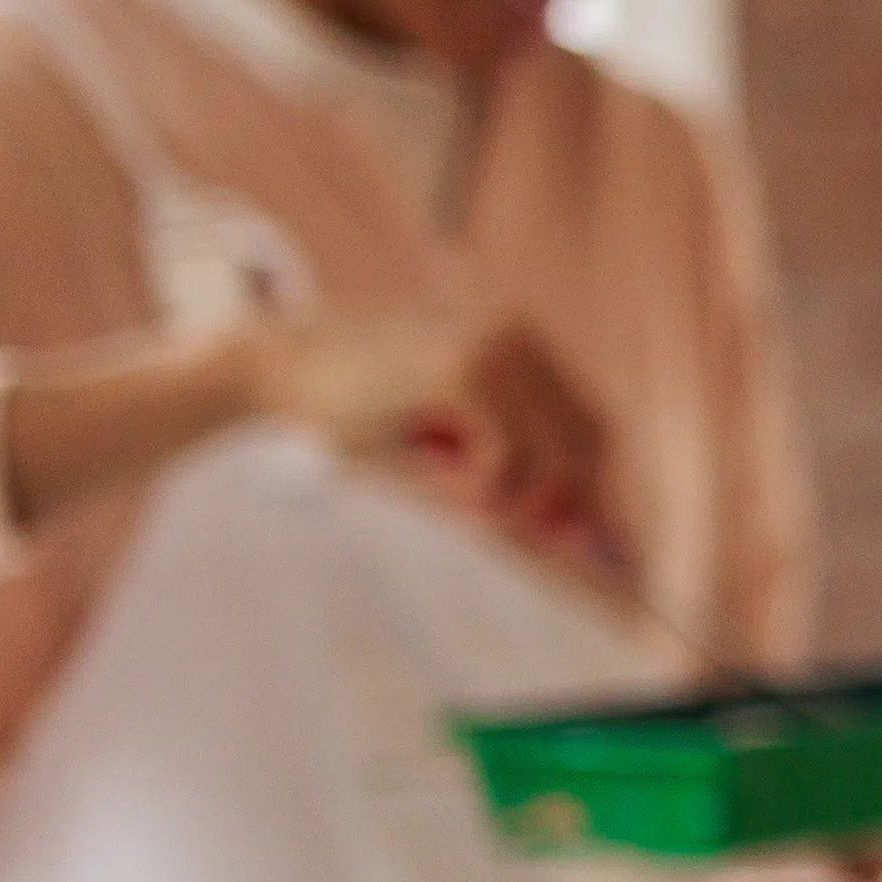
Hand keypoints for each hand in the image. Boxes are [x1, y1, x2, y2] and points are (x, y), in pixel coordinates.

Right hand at [229, 301, 636, 591]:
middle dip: (572, 501)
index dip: (598, 486)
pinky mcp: (462, 369)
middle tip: (535, 538)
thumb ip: (503, 475)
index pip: (591, 424)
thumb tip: (567, 529)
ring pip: (555, 453)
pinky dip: (489, 485)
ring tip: (459, 498)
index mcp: (521, 348)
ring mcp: (494, 349)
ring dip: (516, 496)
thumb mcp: (443, 448)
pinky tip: (452, 487)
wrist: (283, 371)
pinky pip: (511, 451)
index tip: (598, 542)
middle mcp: (518, 339)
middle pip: (590, 439)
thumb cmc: (357, 413)